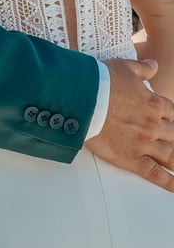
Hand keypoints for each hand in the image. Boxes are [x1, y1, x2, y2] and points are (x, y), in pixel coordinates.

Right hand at [85, 58, 173, 190]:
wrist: (84, 99)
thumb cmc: (101, 82)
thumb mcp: (125, 67)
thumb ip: (142, 69)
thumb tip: (153, 65)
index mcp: (154, 104)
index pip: (171, 112)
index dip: (170, 115)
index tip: (169, 119)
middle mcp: (153, 125)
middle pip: (173, 135)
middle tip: (172, 140)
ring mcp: (144, 144)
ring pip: (170, 156)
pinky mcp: (132, 158)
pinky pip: (154, 173)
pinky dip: (167, 182)